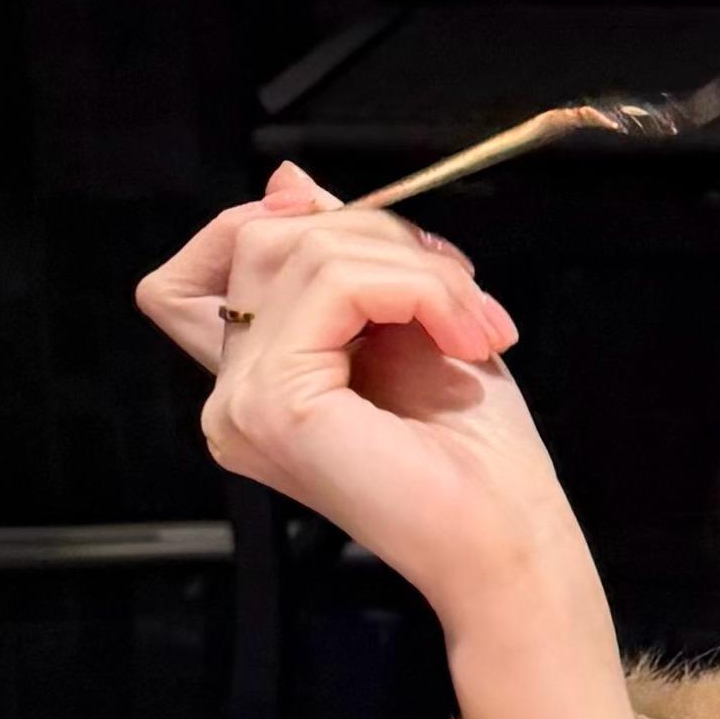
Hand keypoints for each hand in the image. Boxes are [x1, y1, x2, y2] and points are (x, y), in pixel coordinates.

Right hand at [136, 162, 590, 637]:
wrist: (511, 539)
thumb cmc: (476, 451)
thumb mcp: (407, 318)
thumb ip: (339, 258)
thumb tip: (283, 179)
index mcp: (252, 382)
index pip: (209, 263)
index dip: (282, 222)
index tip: (386, 248)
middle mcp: (227, 398)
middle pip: (264, 237)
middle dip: (378, 234)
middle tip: (461, 293)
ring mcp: (240, 404)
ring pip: (303, 248)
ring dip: (414, 265)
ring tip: (474, 323)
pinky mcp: (274, 404)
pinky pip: (335, 284)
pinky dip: (416, 287)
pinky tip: (464, 334)